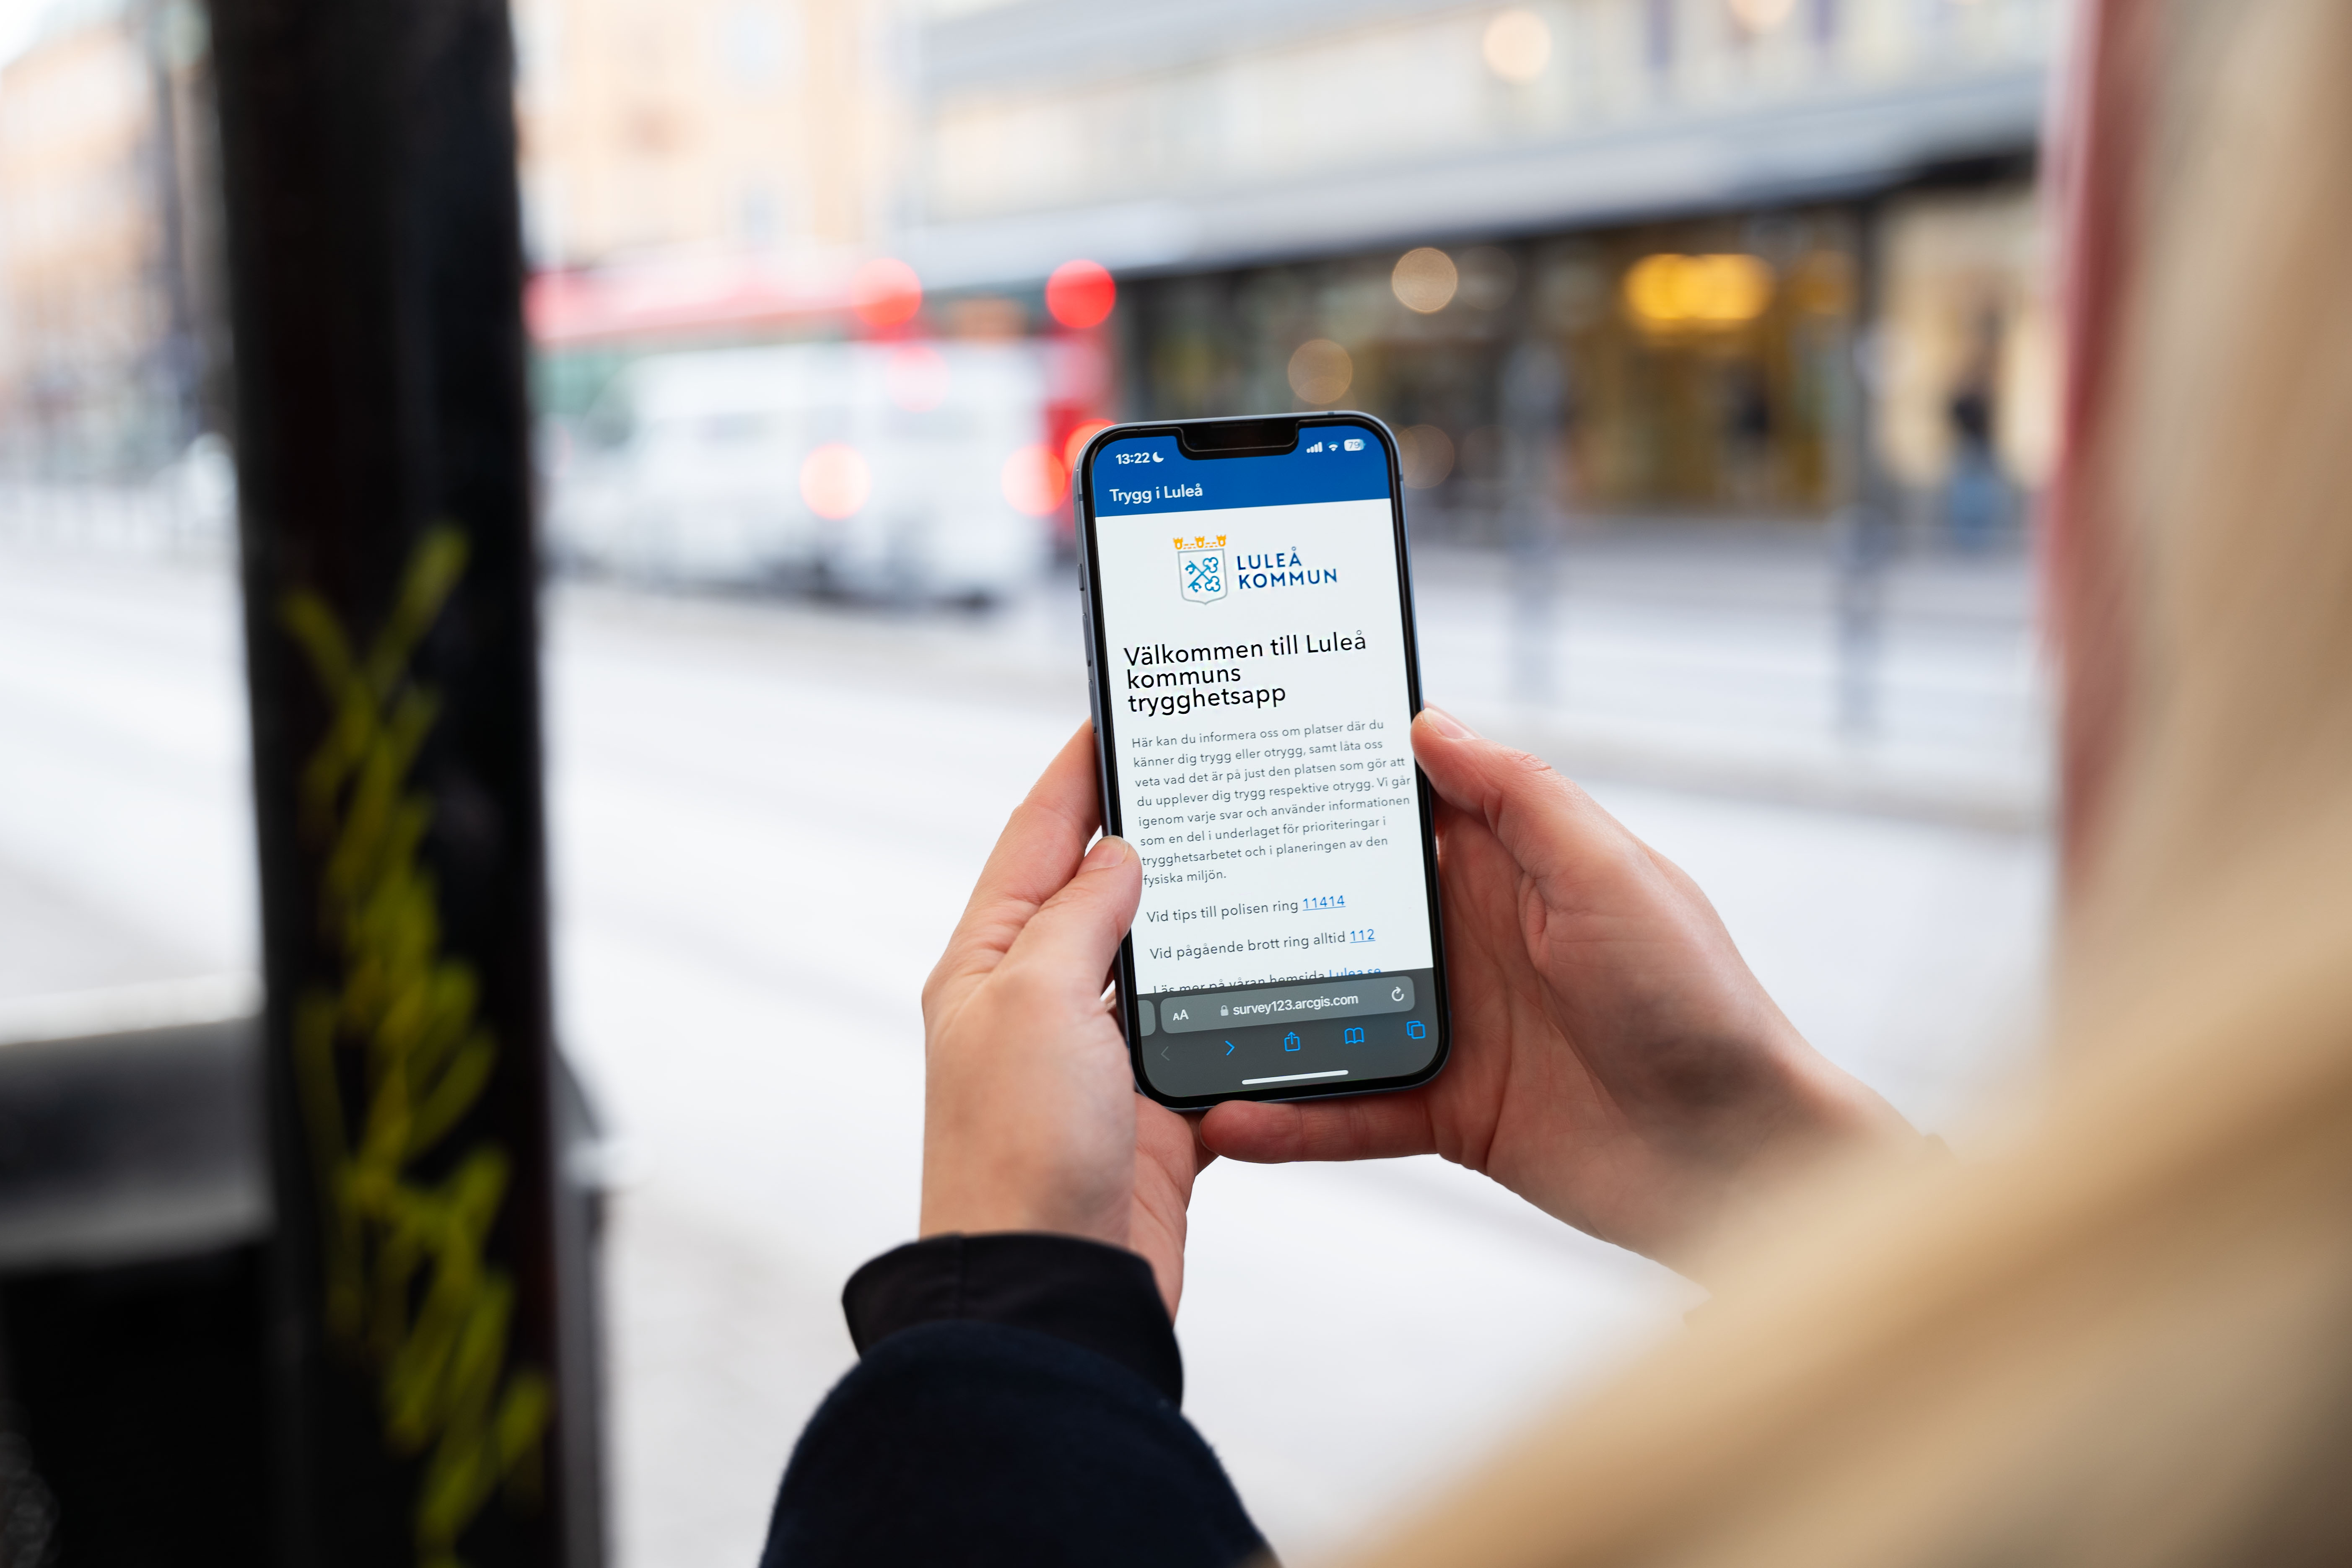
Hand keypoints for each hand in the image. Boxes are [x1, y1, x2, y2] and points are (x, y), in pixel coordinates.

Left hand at [920, 722, 1212, 1315]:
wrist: (1053, 1288)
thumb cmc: (1018, 1153)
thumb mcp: (1038, 1000)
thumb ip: (1081, 916)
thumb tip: (1116, 854)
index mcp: (987, 965)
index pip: (1035, 840)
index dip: (1076, 775)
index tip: (1114, 717)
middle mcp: (1036, 1006)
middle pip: (1098, 895)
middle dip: (1150, 837)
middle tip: (1206, 775)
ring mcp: (1093, 1063)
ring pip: (1157, 965)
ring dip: (1200, 923)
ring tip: (1256, 860)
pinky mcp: (1148, 1115)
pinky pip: (1199, 1040)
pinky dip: (1234, 1011)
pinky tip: (1275, 978)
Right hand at [1201, 709, 1912, 1275]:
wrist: (1741, 1161)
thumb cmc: (1699, 1001)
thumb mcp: (1612, 873)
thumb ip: (1518, 797)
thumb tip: (1426, 721)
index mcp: (1511, 865)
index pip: (1401, 802)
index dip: (1329, 774)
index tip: (1243, 744)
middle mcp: (1470, 937)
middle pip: (1340, 903)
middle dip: (1259, 891)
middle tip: (1164, 879)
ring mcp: (1453, 1025)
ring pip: (1327, 1006)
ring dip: (1257, 1008)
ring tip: (1170, 1004)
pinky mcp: (1447, 1110)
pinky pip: (1349, 1110)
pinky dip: (1290, 1116)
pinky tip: (1228, 1114)